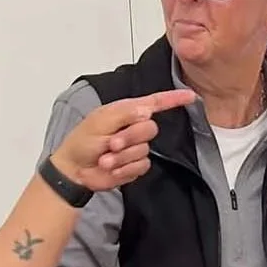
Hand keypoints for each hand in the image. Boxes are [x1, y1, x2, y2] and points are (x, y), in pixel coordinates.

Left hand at [50, 88, 196, 191]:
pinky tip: (110, 168)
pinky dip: (124, 168)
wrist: (74, 170)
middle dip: (129, 138)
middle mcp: (134, 128)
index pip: (155, 102)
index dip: (173, 99)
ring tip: (104, 159)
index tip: (191, 96)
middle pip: (150, 129)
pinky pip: (141, 166)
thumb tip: (147, 110)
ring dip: (122, 156)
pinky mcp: (135, 165)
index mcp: (126, 112)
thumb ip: (124, 113)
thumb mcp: (99, 121)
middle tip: (110, 144)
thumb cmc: (82, 142)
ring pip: (144, 150)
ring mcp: (135, 148)